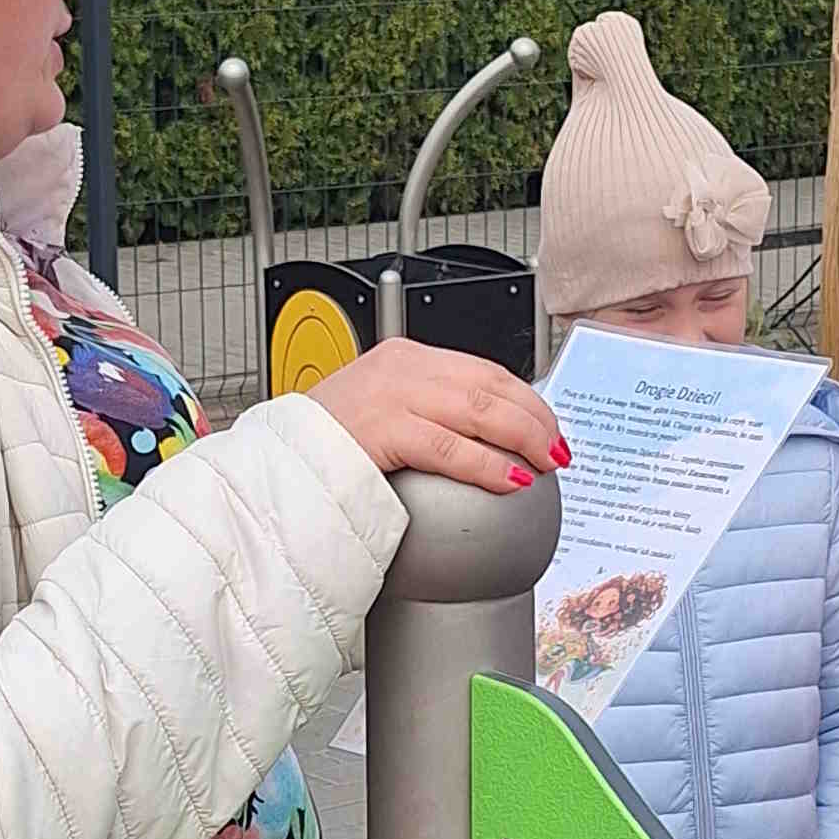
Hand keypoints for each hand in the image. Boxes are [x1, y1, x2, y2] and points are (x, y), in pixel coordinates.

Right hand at [309, 340, 566, 495]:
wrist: (281, 461)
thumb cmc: (326, 445)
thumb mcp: (381, 412)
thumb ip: (425, 414)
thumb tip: (481, 442)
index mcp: (404, 357)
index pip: (483, 369)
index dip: (526, 398)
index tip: (548, 425)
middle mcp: (402, 368)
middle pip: (491, 385)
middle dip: (535, 419)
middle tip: (557, 449)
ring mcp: (392, 395)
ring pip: (480, 411)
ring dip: (523, 439)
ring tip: (544, 462)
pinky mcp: (384, 429)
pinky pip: (451, 447)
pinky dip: (487, 465)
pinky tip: (509, 480)